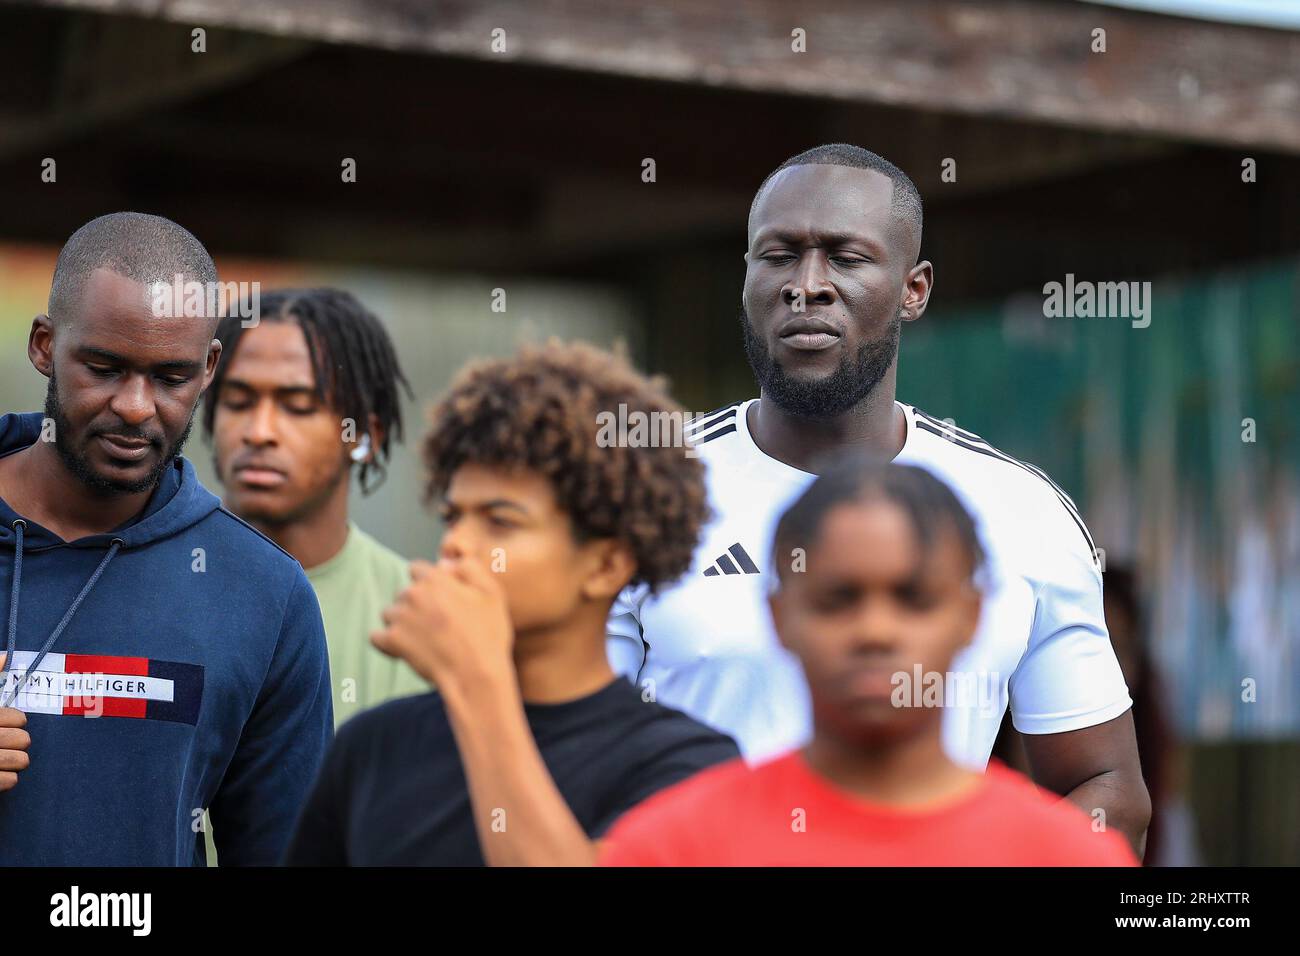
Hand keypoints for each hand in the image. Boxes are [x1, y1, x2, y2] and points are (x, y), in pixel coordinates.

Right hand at [0, 654, 30, 791]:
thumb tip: (7, 656)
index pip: (18, 719)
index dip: (16, 721)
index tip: (7, 723)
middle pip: (23, 740)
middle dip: (19, 741)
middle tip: (9, 742)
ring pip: (20, 761)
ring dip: (15, 761)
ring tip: (6, 758)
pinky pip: (8, 781)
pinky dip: (7, 779)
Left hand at [372, 557, 514, 697]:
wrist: (475, 674)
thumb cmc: (488, 635)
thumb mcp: (492, 593)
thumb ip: (469, 569)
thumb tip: (445, 562)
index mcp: (436, 578)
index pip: (417, 569)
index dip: (430, 584)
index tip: (441, 601)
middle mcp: (413, 593)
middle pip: (404, 593)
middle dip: (416, 606)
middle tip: (437, 626)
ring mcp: (401, 617)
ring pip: (390, 614)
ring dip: (402, 624)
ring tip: (424, 640)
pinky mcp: (392, 641)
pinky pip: (377, 637)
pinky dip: (387, 643)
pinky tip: (404, 651)